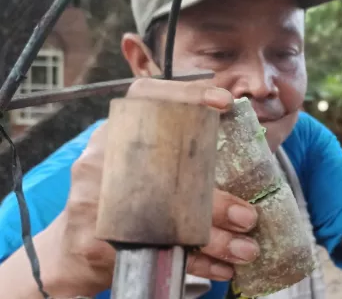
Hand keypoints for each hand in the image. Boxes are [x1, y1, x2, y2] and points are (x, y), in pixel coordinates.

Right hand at [41, 77, 252, 294]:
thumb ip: (174, 150)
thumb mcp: (134, 164)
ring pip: (168, 222)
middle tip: (249, 216)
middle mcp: (102, 160)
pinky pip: (157, 251)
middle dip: (217, 203)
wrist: (72, 249)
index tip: (225, 102)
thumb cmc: (116, 199)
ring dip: (215, 240)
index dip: (185, 94)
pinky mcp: (97, 241)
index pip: (144, 96)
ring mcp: (96, 200)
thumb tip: (246, 146)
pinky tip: (225, 267)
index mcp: (115, 134)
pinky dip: (198, 264)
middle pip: (168, 175)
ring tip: (247, 249)